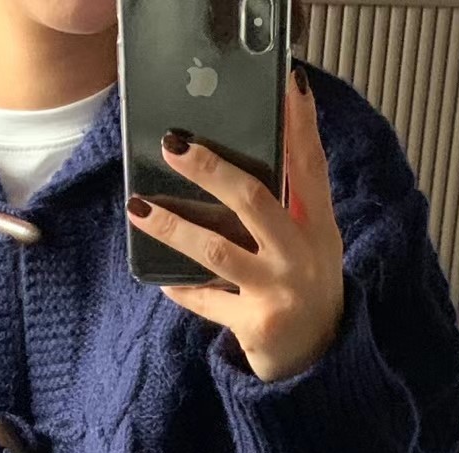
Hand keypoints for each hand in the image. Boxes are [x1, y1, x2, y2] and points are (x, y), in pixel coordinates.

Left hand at [125, 63, 344, 383]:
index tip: (287, 84)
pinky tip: (161, 280)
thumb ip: (287, 209)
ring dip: (175, 227)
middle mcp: (301, 255)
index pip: (311, 166)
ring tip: (139, 208)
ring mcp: (279, 291)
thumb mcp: (310, 246)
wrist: (317, 361)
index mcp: (319, 228)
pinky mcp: (255, 325)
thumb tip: (238, 165)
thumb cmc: (304, 292)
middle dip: (211, 170)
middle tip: (174, 146)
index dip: (301, 125)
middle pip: (254, 200)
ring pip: (218, 251)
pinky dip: (182, 290)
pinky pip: (207, 301)